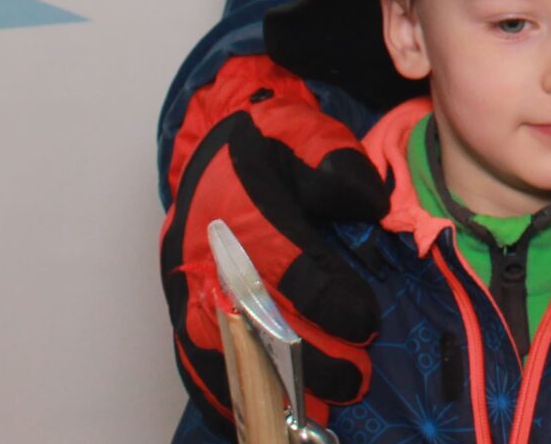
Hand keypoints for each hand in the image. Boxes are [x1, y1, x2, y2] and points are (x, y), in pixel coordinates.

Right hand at [161, 54, 391, 431]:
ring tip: (316, 410)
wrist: (215, 143)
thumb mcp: (309, 134)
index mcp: (239, 209)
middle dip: (309, 360)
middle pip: (254, 323)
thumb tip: (370, 205)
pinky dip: (227, 397)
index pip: (288, 269)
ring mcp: (186, 290)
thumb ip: (340, 169)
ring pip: (221, 355)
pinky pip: (196, 366)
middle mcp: (206, 257)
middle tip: (355, 377)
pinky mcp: (180, 313)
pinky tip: (262, 419)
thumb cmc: (269, 142)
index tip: (366, 321)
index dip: (331, 302)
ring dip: (270, 388)